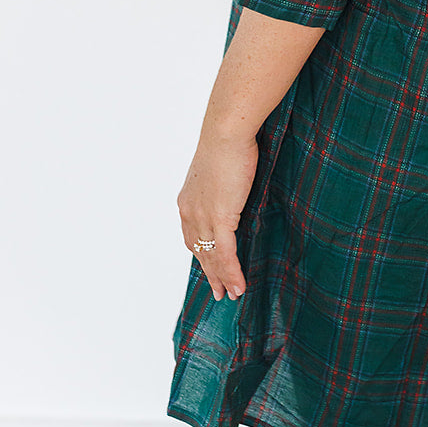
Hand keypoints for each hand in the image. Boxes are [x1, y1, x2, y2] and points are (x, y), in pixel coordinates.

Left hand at [177, 131, 258, 300]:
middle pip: (199, 252)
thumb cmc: (229, 142)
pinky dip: (232, 272)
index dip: (202, 255)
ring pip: (212, 257)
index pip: (192, 237)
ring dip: (222, 279)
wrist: (227, 132)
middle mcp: (190, 212)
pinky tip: (239, 286)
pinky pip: (225, 253)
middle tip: (221, 291)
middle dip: (210, 274)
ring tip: (232, 294)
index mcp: (188, 201)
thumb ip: (224, 187)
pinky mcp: (220, 218)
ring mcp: (203, 217)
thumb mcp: (221, 170)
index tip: (210, 268)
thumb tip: (235, 192)